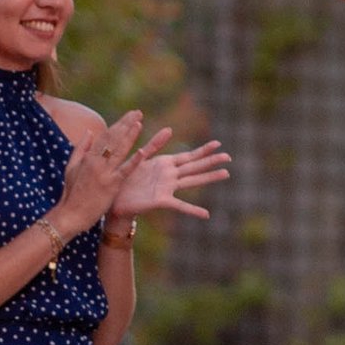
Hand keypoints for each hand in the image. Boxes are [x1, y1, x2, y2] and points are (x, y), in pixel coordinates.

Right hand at [52, 109, 142, 239]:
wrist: (70, 214)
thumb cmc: (71, 192)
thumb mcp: (71, 167)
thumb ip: (81, 148)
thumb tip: (90, 131)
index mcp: (88, 157)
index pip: (105, 136)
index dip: (118, 124)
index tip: (129, 115)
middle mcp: (96, 162)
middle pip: (113, 139)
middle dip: (126, 124)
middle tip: (138, 112)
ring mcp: (104, 173)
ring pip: (119, 150)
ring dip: (130, 136)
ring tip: (139, 123)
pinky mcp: (111, 185)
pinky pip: (124, 170)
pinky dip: (134, 161)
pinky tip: (142, 151)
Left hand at [108, 127, 231, 223]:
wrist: (115, 200)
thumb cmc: (126, 180)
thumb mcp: (141, 158)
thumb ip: (155, 145)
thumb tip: (170, 129)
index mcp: (165, 164)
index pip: (188, 156)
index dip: (204, 150)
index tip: (218, 143)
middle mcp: (170, 176)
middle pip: (195, 166)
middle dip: (211, 161)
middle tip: (229, 157)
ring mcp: (167, 188)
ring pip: (192, 181)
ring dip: (209, 177)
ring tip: (226, 173)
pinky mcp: (161, 200)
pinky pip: (180, 205)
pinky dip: (193, 210)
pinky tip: (206, 214)